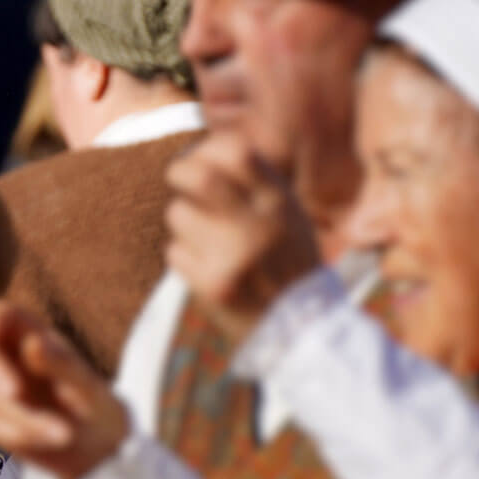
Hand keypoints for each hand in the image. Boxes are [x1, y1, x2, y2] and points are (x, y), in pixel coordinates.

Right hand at [0, 302, 127, 478]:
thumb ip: (59, 364)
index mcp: (31, 331)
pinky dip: (24, 437)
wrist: (98, 447)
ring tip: (65, 434)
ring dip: (26, 421)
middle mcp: (7, 352)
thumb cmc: (96, 406)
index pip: (0, 317)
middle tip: (17, 398)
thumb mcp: (86, 387)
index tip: (15, 383)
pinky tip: (52, 439)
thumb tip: (32, 343)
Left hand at [164, 131, 320, 344]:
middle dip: (179, 170)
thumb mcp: (290, 216)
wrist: (303, 329)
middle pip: (199, 176)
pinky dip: (184, 256)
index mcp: (280, 203)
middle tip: (177, 178)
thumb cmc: (289, 265)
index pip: (236, 151)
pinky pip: (175, 252)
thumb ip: (257, 185)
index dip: (209, 148)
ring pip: (179, 214)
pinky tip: (207, 268)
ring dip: (183, 221)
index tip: (201, 157)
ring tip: (204, 238)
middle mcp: (258, 225)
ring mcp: (234, 257)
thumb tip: (204, 151)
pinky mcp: (213, 287)